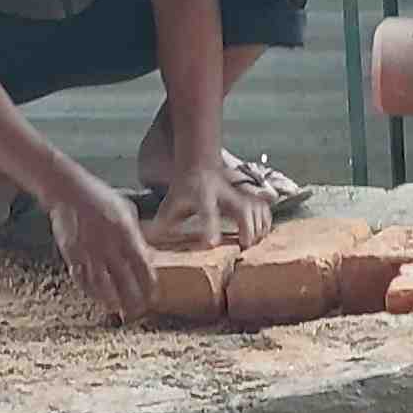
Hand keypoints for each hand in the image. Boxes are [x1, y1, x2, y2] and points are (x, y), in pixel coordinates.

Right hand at [47, 170, 156, 321]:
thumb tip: (145, 252)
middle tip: (137, 311)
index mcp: (125, 234)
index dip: (147, 284)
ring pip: (102, 284)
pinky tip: (96, 296)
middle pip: (123, 280)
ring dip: (110, 300)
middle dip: (132, 298)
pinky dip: (89, 290)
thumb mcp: (127, 210)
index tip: (152, 296)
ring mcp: (89, 252)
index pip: (141, 266)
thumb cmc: (99, 198)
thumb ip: (137, 234)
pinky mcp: (72, 255)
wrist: (69, 193)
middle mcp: (108, 246)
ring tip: (117, 310)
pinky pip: (81, 278)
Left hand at [149, 158, 272, 252]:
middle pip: (243, 209)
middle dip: (248, 229)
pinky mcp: (249, 196)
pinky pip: (264, 208)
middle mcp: (224, 194)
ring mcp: (239, 193)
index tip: (212, 244)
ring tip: (253, 245)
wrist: (199, 166)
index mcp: (202, 196)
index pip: (207, 212)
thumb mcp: (170, 204)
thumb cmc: (184, 191)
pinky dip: (266, 223)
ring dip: (259, 228)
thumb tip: (145, 243)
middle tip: (245, 247)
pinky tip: (262, 235)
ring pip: (258, 208)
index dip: (210, 228)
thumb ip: (161, 225)